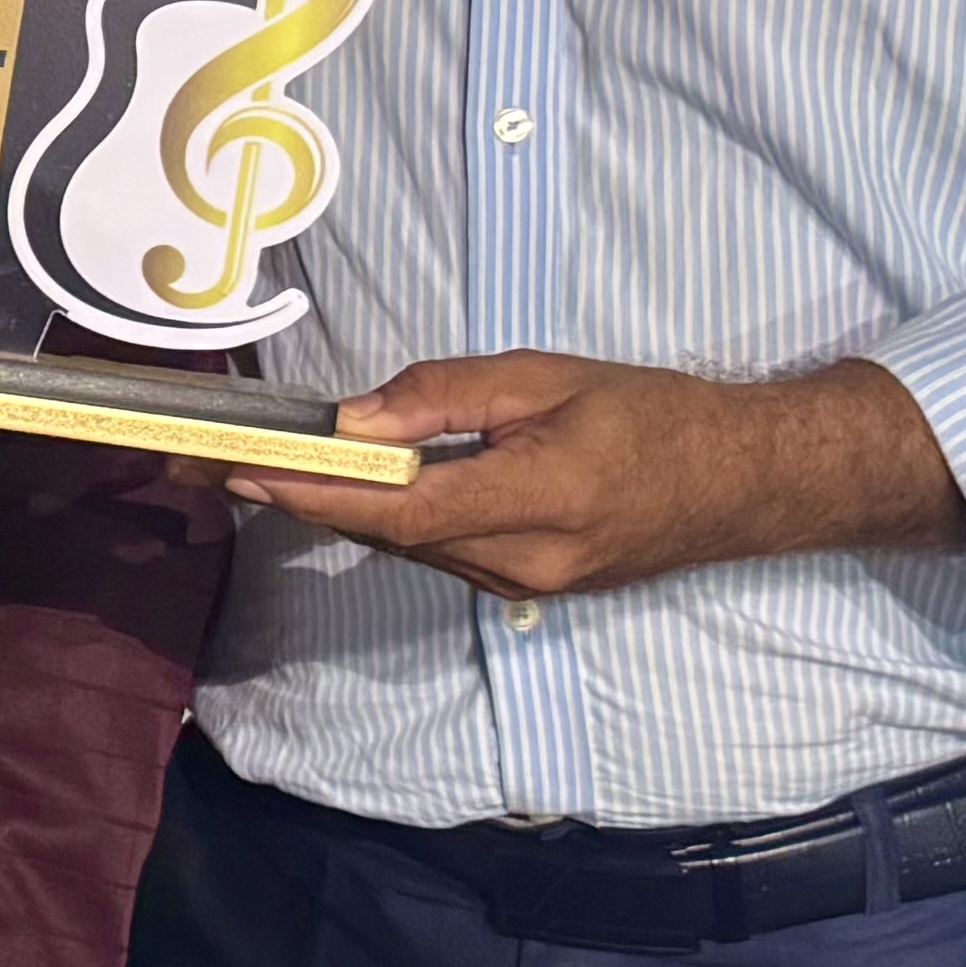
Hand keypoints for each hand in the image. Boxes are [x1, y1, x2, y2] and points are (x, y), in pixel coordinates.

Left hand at [235, 352, 965, 598]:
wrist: (748, 482)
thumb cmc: (658, 414)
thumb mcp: (550, 378)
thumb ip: (448, 396)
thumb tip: (356, 419)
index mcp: (535, 500)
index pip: (396, 506)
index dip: (311, 494)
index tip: (238, 475)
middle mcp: (521, 561)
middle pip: (389, 532)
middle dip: (304, 500)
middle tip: (217, 466)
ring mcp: (526, 585)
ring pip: (410, 547)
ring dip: (345, 512)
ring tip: (268, 474)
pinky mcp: (530, 589)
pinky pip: (442, 554)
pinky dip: (395, 521)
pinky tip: (360, 490)